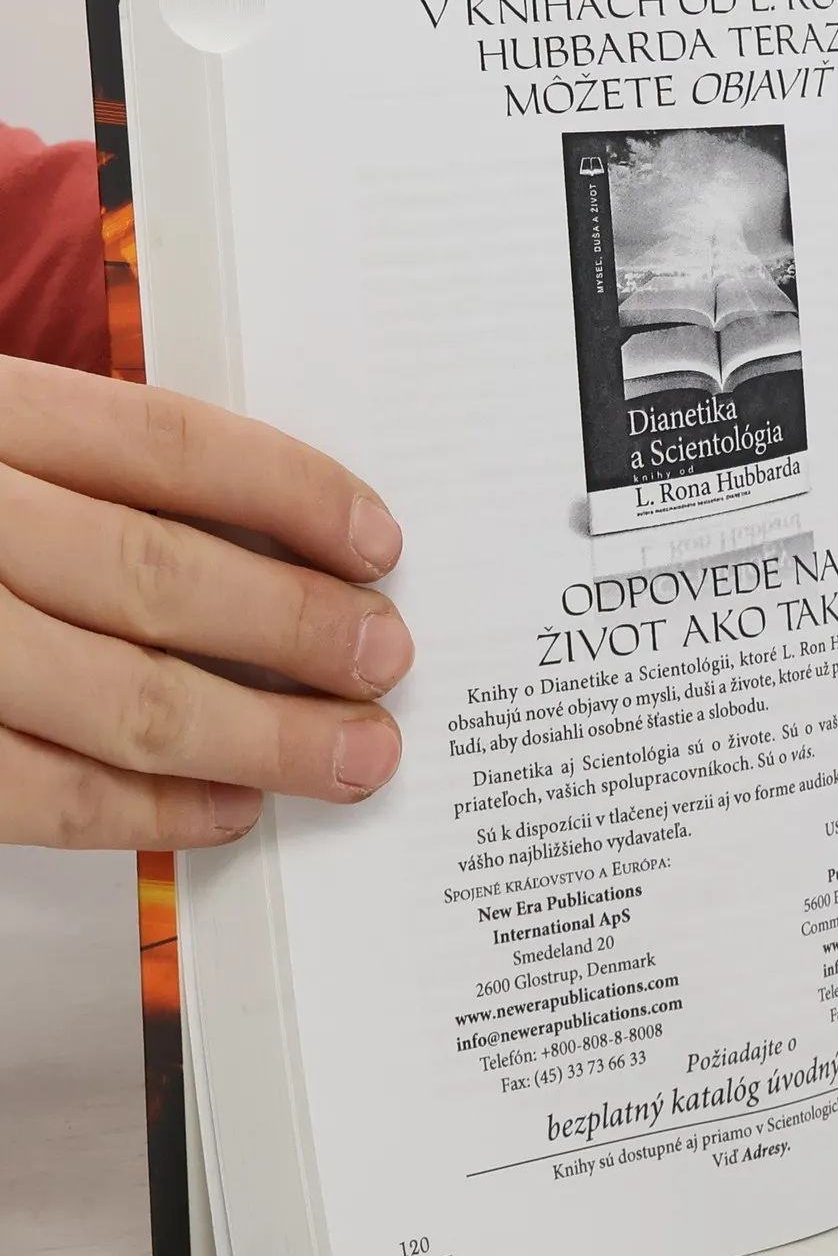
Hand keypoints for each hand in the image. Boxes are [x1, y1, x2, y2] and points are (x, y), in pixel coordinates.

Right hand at [0, 357, 412, 848]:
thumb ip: (94, 474)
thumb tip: (283, 544)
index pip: (167, 444)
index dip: (292, 495)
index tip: (380, 544)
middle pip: (156, 575)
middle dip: (295, 628)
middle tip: (386, 660)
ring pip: (112, 696)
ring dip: (255, 736)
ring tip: (351, 754)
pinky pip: (35, 792)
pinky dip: (147, 811)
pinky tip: (229, 809)